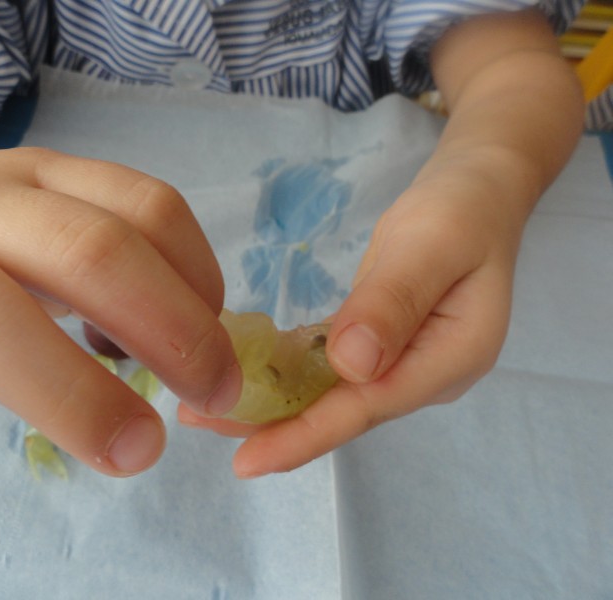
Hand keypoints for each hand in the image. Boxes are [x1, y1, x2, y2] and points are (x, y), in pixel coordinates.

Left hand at [0, 148, 240, 475]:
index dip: (53, 385)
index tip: (128, 453)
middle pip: (82, 252)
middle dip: (164, 335)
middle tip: (211, 404)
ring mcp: (30, 173)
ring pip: (137, 213)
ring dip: (195, 297)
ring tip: (214, 368)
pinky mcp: (76, 168)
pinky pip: (156, 204)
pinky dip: (193, 265)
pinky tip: (192, 316)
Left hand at [178, 170, 522, 476]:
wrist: (476, 195)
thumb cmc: (460, 212)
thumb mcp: (431, 246)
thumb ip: (393, 302)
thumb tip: (351, 365)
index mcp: (449, 360)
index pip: (367, 408)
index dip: (305, 435)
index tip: (246, 461)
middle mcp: (425, 376)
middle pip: (342, 412)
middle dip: (273, 427)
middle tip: (197, 420)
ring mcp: (403, 364)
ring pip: (330, 397)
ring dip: (272, 405)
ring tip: (204, 405)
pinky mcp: (379, 348)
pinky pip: (329, 372)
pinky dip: (287, 376)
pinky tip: (245, 374)